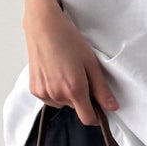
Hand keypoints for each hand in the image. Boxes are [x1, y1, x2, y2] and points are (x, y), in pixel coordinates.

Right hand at [23, 0, 118, 126]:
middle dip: (81, 98)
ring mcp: (44, 93)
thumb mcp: (91, 63)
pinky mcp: (34, 89)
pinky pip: (50, 99)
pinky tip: (55, 73)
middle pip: (75, 109)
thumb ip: (102, 89)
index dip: (97, 116)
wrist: (43, 27)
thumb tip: (112, 107)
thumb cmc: (68, 40)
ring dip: (67, 95)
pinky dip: (55, 91)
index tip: (100, 108)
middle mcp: (57, 95)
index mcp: (74, 89)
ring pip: (62, 104)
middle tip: (81, 75)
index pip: (88, 118)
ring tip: (66, 72)